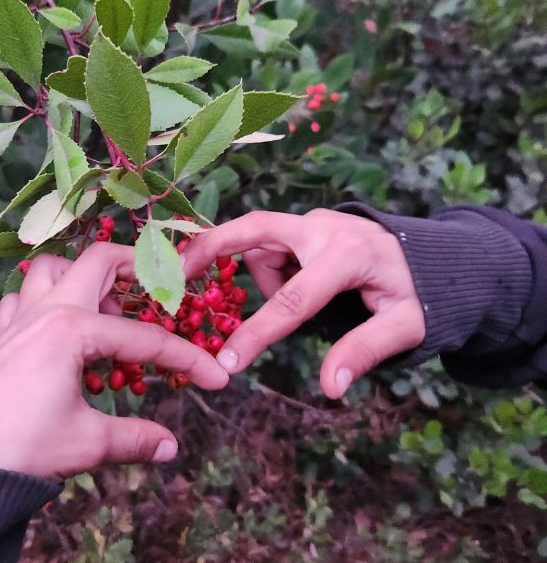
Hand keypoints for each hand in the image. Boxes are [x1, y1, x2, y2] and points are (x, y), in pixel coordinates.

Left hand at [0, 243, 228, 479]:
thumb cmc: (17, 448)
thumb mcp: (86, 443)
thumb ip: (134, 438)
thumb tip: (170, 446)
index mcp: (72, 329)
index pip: (144, 340)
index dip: (185, 359)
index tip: (213, 380)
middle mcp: (45, 311)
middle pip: (97, 261)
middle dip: (135, 269)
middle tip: (161, 296)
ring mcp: (18, 320)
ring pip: (51, 268)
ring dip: (82, 277)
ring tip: (108, 310)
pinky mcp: (0, 337)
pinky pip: (21, 297)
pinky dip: (43, 297)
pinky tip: (57, 327)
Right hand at [181, 209, 424, 398]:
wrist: (432, 255)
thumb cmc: (419, 293)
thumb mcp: (406, 326)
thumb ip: (365, 351)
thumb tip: (331, 388)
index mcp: (348, 255)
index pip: (294, 300)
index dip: (258, 333)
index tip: (228, 362)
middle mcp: (323, 227)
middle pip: (255, 229)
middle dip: (212, 247)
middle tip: (175, 272)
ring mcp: (312, 220)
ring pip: (261, 243)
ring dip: (260, 274)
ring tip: (291, 302)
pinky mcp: (304, 223)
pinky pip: (270, 245)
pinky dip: (268, 267)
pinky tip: (292, 282)